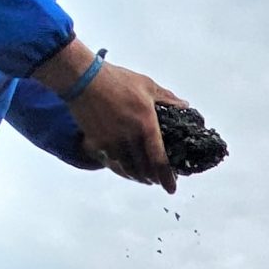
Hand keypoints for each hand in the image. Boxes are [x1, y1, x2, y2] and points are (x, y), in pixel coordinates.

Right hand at [34, 39, 189, 190]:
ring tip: (144, 178)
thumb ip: (167, 98)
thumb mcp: (147, 85)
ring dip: (137, 176)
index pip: (159, 159)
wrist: (83, 80)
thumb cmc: (117, 80)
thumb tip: (184, 105)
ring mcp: (112, 141)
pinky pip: (111, 162)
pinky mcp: (97, 142)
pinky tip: (124, 169)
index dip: (167, 177)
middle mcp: (130, 137)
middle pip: (144, 169)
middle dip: (153, 178)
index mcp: (146, 124)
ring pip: (127, 169)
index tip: (171, 189)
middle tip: (158, 181)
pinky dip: (121, 169)